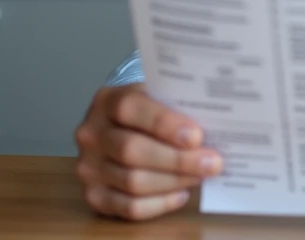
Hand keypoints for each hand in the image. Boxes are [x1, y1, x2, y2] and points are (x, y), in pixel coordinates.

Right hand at [74, 83, 222, 220]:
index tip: (196, 136)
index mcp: (107, 100)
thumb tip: (217, 124)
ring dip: (174, 181)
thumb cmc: (147, 112)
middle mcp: (91, 134)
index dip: (164, 123)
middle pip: (132, 150)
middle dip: (178, 160)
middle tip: (212, 162)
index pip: (130, 109)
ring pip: (133, 182)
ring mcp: (88, 167)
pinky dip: (160, 203)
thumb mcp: (156, 96)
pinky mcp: (94, 196)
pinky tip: (181, 193)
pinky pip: (129, 207)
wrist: (118, 128)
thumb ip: (176, 105)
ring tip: (201, 175)